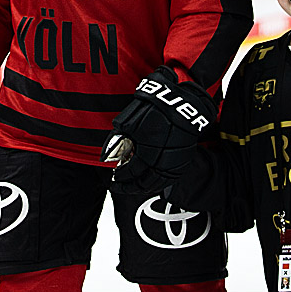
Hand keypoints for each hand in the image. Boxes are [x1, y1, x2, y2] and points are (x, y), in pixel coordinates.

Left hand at [104, 67, 215, 194]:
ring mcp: (175, 163)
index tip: (114, 177)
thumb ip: (116, 141)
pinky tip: (151, 182)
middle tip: (120, 187)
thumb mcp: (128, 123)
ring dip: (144, 188)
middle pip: (144, 183)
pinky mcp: (183, 161)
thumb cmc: (154, 110)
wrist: (181, 103)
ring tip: (134, 187)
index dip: (120, 177)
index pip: (130, 173)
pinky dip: (158, 184)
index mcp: (147, 153)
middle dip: (130, 187)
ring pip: (158, 184)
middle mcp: (162, 162)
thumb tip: (107, 157)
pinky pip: (169, 180)